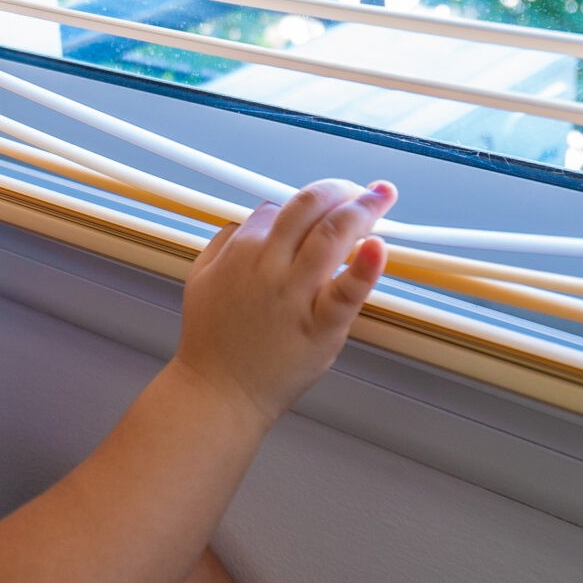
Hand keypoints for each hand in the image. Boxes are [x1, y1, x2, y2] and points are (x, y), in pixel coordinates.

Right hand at [173, 179, 392, 428]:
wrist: (220, 392)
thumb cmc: (212, 340)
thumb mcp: (202, 277)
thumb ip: (225, 242)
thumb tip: (251, 221)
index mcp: (241, 250)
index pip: (281, 207)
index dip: (305, 206)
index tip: (322, 210)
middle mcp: (269, 265)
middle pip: (309, 206)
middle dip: (339, 189)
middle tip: (358, 190)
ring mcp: (296, 295)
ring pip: (332, 235)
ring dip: (362, 208)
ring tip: (380, 196)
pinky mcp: (321, 326)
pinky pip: (346, 292)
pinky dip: (365, 267)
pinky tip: (379, 248)